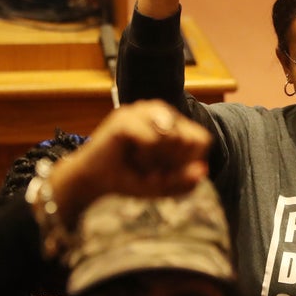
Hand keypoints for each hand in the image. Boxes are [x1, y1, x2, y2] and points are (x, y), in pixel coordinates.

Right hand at [48, 100, 211, 224]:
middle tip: (151, 170)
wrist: (92, 181)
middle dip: (173, 164)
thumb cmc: (129, 179)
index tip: (168, 172)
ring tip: (142, 164)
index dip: (189, 163)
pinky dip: (145, 158)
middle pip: (189, 140)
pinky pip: (152, 140)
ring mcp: (140, 111)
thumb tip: (203, 170)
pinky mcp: (125, 119)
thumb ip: (184, 181)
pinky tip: (132, 159)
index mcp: (171, 121)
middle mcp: (158, 110)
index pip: (201, 140)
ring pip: (173, 138)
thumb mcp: (162, 185)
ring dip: (159, 161)